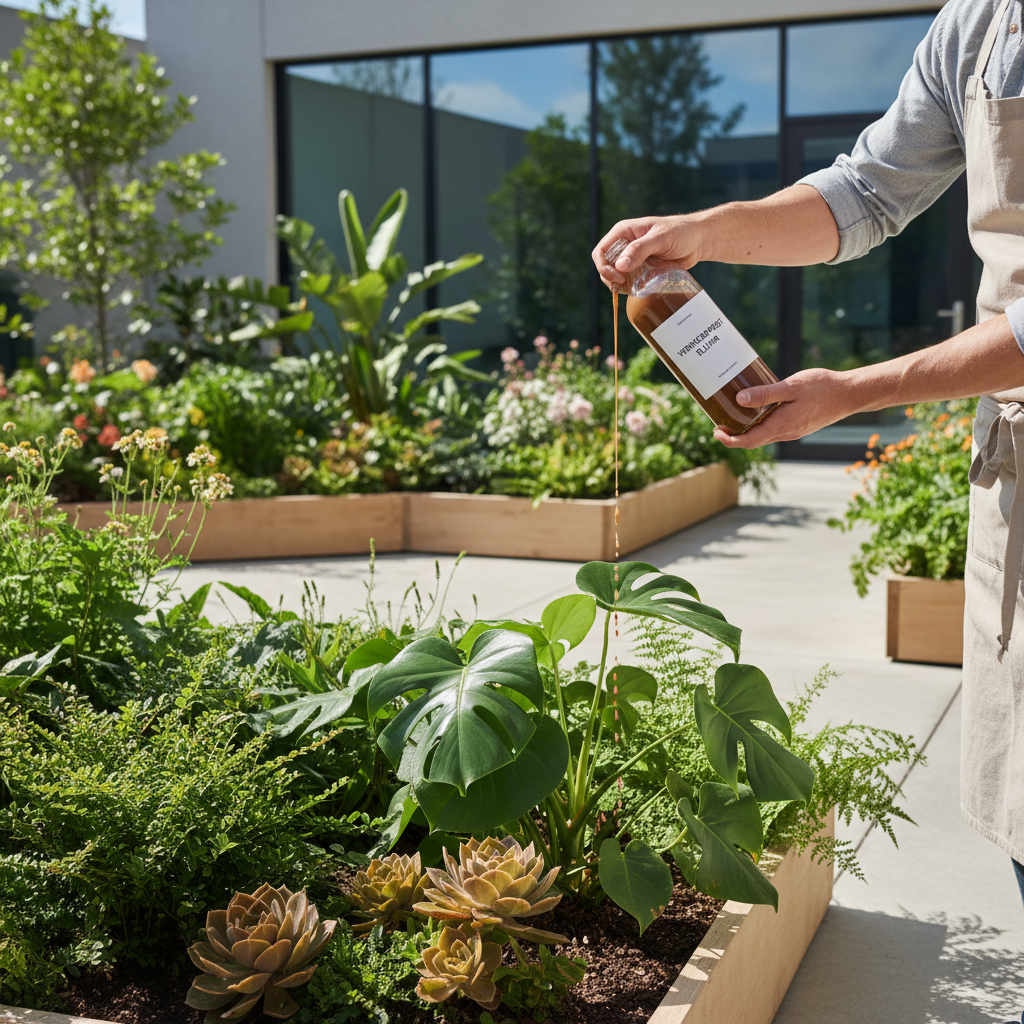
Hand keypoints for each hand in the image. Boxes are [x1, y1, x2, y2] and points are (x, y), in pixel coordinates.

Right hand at [592, 215, 704, 286]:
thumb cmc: (680, 232)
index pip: (601, 251)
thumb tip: (620, 266)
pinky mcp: (640, 270)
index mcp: (623, 232)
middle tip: (624, 284)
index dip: (603, 266)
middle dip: (610, 278)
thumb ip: (640, 249)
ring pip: (614, 276)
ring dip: (620, 285)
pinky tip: (638, 289)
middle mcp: (624, 245)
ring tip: (632, 287)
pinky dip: (629, 288)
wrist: (698, 241)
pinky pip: (628, 282)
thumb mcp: (660, 238)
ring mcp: (632, 259)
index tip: (618, 276)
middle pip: (605, 266)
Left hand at [712, 368, 855, 448]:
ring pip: (764, 436)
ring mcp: (793, 431)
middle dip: (734, 436)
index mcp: (782, 425)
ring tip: (732, 417)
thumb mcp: (791, 386)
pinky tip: (757, 412)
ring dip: (747, 431)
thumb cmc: (823, 387)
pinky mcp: (799, 425)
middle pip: (754, 441)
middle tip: (718, 425)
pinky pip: (775, 429)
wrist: (851, 393)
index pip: (749, 441)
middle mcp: (786, 433)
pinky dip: (761, 425)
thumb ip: (765, 394)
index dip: (730, 440)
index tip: (716, 432)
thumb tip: (739, 400)